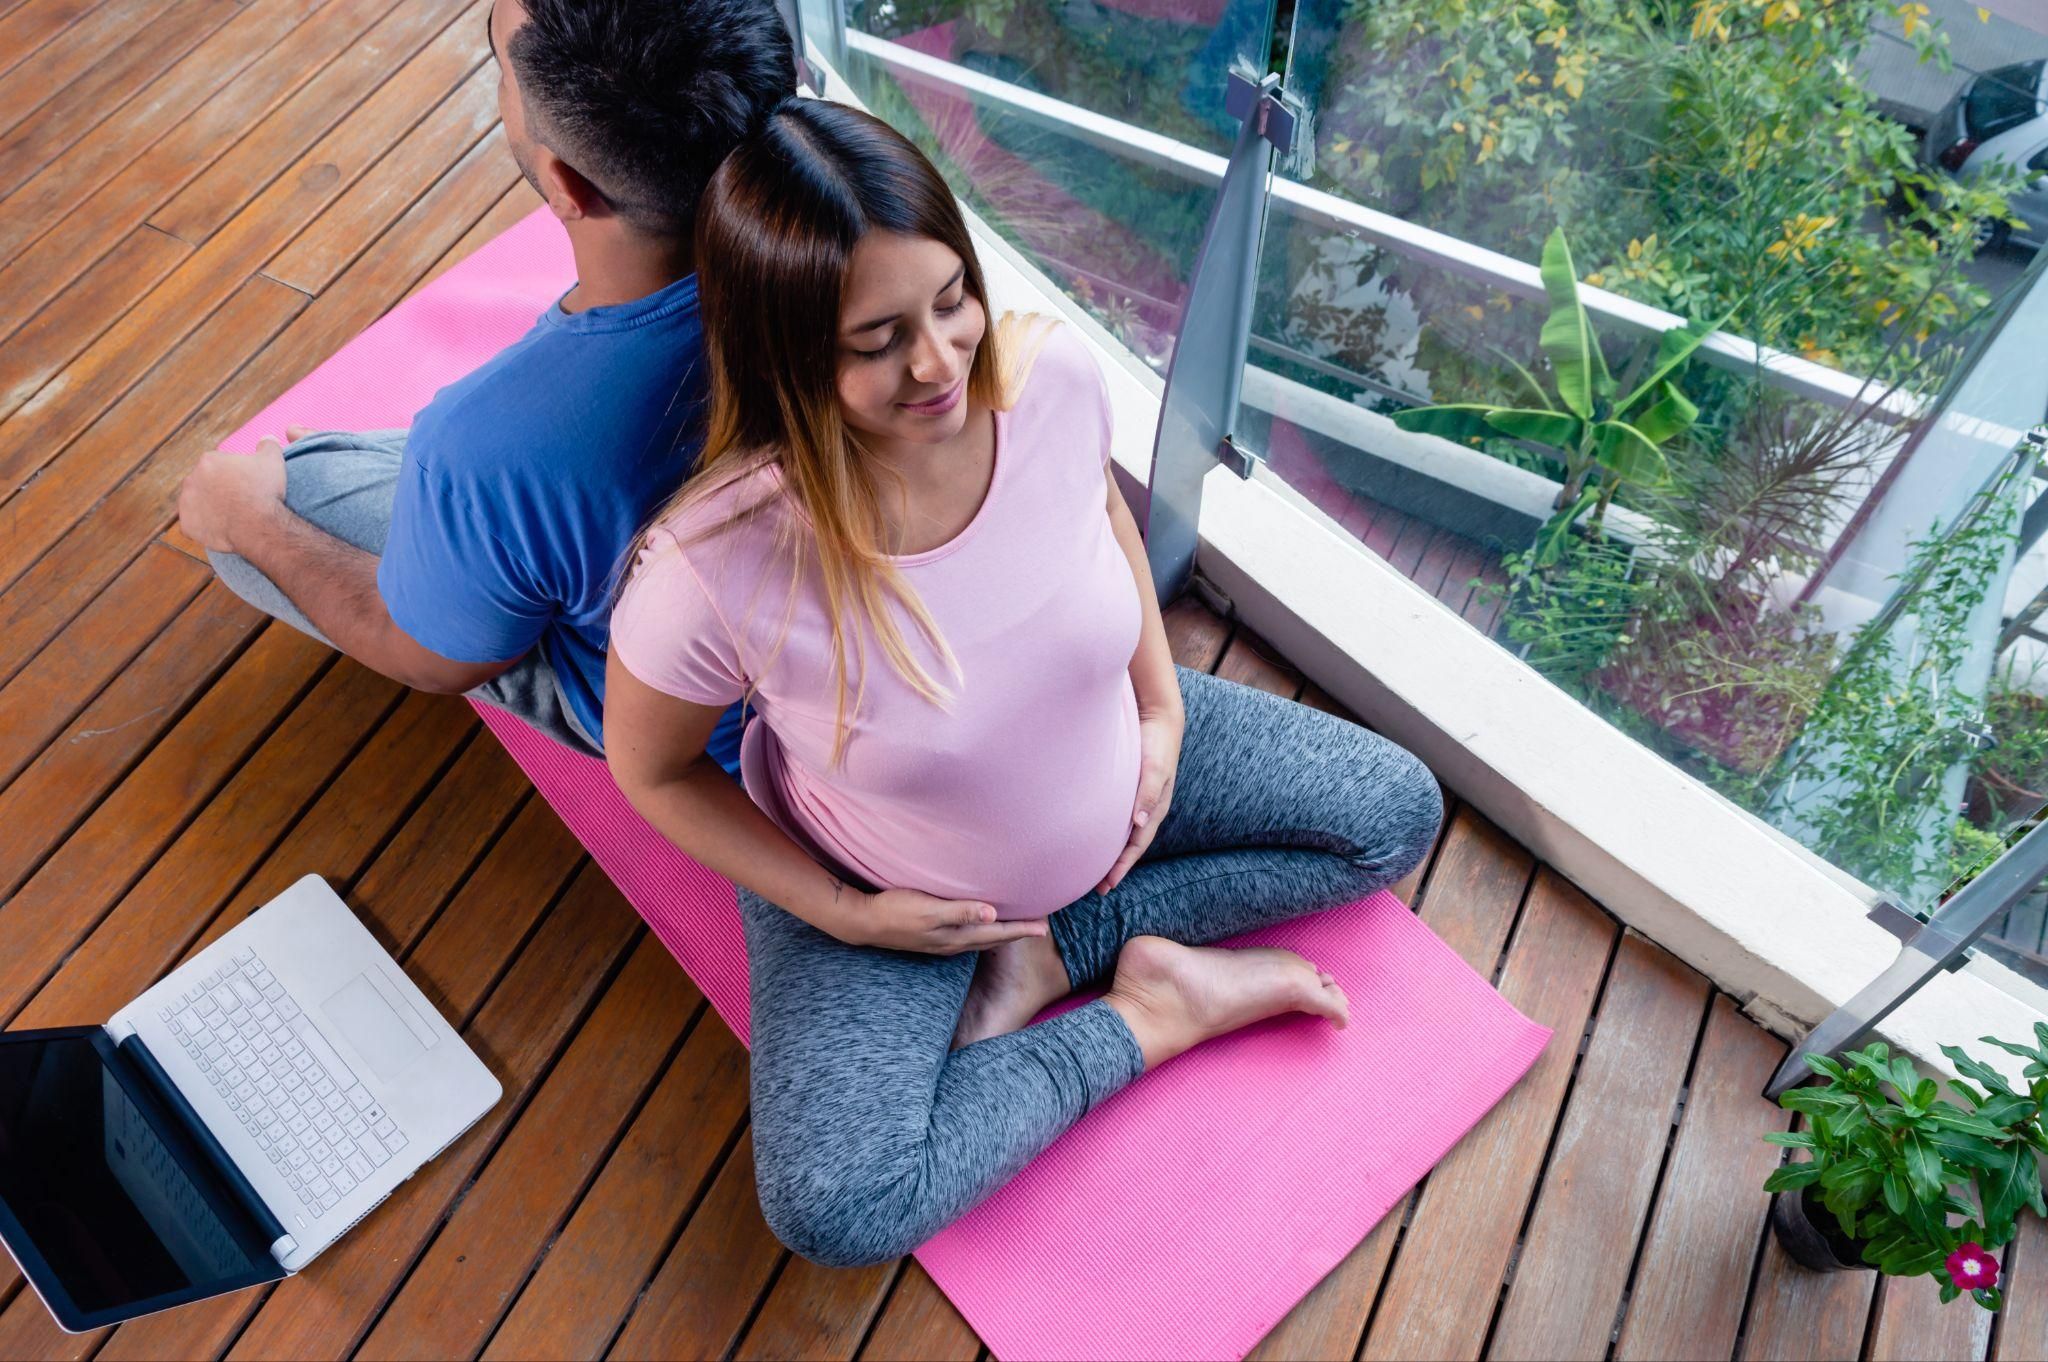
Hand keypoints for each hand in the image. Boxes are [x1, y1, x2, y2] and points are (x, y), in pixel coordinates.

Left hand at [177, 436, 286, 554]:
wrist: (258, 525)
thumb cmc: (265, 492)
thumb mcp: (274, 461)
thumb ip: (268, 445)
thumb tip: (267, 438)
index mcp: (209, 460)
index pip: (218, 464)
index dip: (233, 474)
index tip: (245, 484)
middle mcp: (192, 478)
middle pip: (204, 482)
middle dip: (218, 489)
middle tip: (238, 500)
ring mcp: (186, 503)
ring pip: (196, 502)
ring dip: (208, 506)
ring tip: (229, 515)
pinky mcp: (187, 524)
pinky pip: (192, 524)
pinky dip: (203, 526)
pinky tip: (219, 528)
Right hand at [840, 887, 1050, 954]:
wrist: (864, 922)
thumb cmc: (896, 911)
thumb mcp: (929, 910)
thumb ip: (960, 911)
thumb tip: (992, 915)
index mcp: (956, 936)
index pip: (997, 934)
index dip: (1021, 930)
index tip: (1044, 928)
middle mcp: (953, 943)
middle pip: (993, 940)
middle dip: (1017, 933)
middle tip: (1040, 928)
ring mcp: (942, 943)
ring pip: (981, 940)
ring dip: (1001, 934)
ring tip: (1017, 928)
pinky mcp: (932, 938)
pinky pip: (967, 938)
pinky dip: (982, 933)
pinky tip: (981, 927)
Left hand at [1096, 708, 1182, 894]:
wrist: (1158, 719)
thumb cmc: (1157, 744)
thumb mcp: (1155, 767)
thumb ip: (1148, 792)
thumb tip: (1140, 822)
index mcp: (1155, 809)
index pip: (1137, 845)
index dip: (1123, 866)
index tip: (1108, 885)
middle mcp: (1146, 809)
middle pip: (1130, 846)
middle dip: (1116, 867)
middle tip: (1098, 889)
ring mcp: (1137, 800)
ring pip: (1123, 834)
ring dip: (1111, 853)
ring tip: (1094, 871)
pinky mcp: (1127, 790)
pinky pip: (1117, 818)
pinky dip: (1108, 833)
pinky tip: (1095, 837)